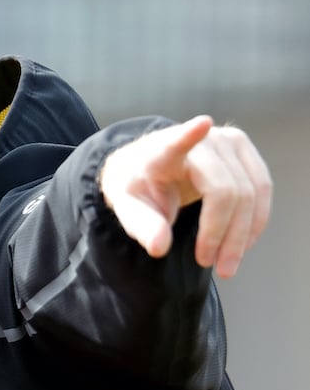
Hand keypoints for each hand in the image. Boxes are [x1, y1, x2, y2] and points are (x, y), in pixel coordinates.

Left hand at [99, 115, 271, 277]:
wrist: (146, 166)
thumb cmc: (137, 185)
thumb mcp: (127, 207)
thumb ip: (142, 226)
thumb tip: (160, 247)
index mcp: (162, 150)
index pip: (177, 141)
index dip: (189, 135)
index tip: (201, 125)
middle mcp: (202, 140)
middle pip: (226, 190)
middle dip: (223, 234)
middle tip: (210, 264)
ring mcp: (228, 141)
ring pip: (251, 193)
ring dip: (242, 234)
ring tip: (226, 264)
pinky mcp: (244, 150)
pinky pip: (262, 189)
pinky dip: (253, 221)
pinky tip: (241, 243)